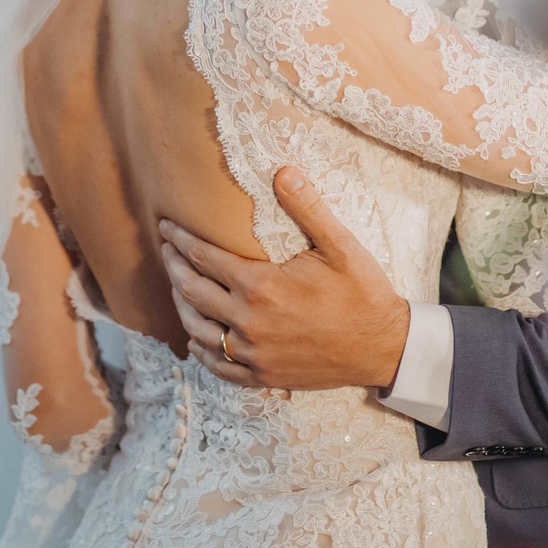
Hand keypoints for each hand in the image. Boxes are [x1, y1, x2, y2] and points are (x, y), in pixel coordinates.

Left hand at [158, 167, 410, 390]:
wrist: (382, 347)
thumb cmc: (362, 292)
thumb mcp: (339, 244)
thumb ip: (307, 207)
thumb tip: (283, 171)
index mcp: (262, 286)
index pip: (204, 258)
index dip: (180, 240)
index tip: (165, 226)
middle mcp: (249, 322)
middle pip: (193, 292)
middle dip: (174, 267)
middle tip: (165, 249)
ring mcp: (253, 354)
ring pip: (198, 330)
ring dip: (181, 305)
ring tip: (176, 285)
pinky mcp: (262, 376)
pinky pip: (217, 365)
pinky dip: (199, 349)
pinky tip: (196, 337)